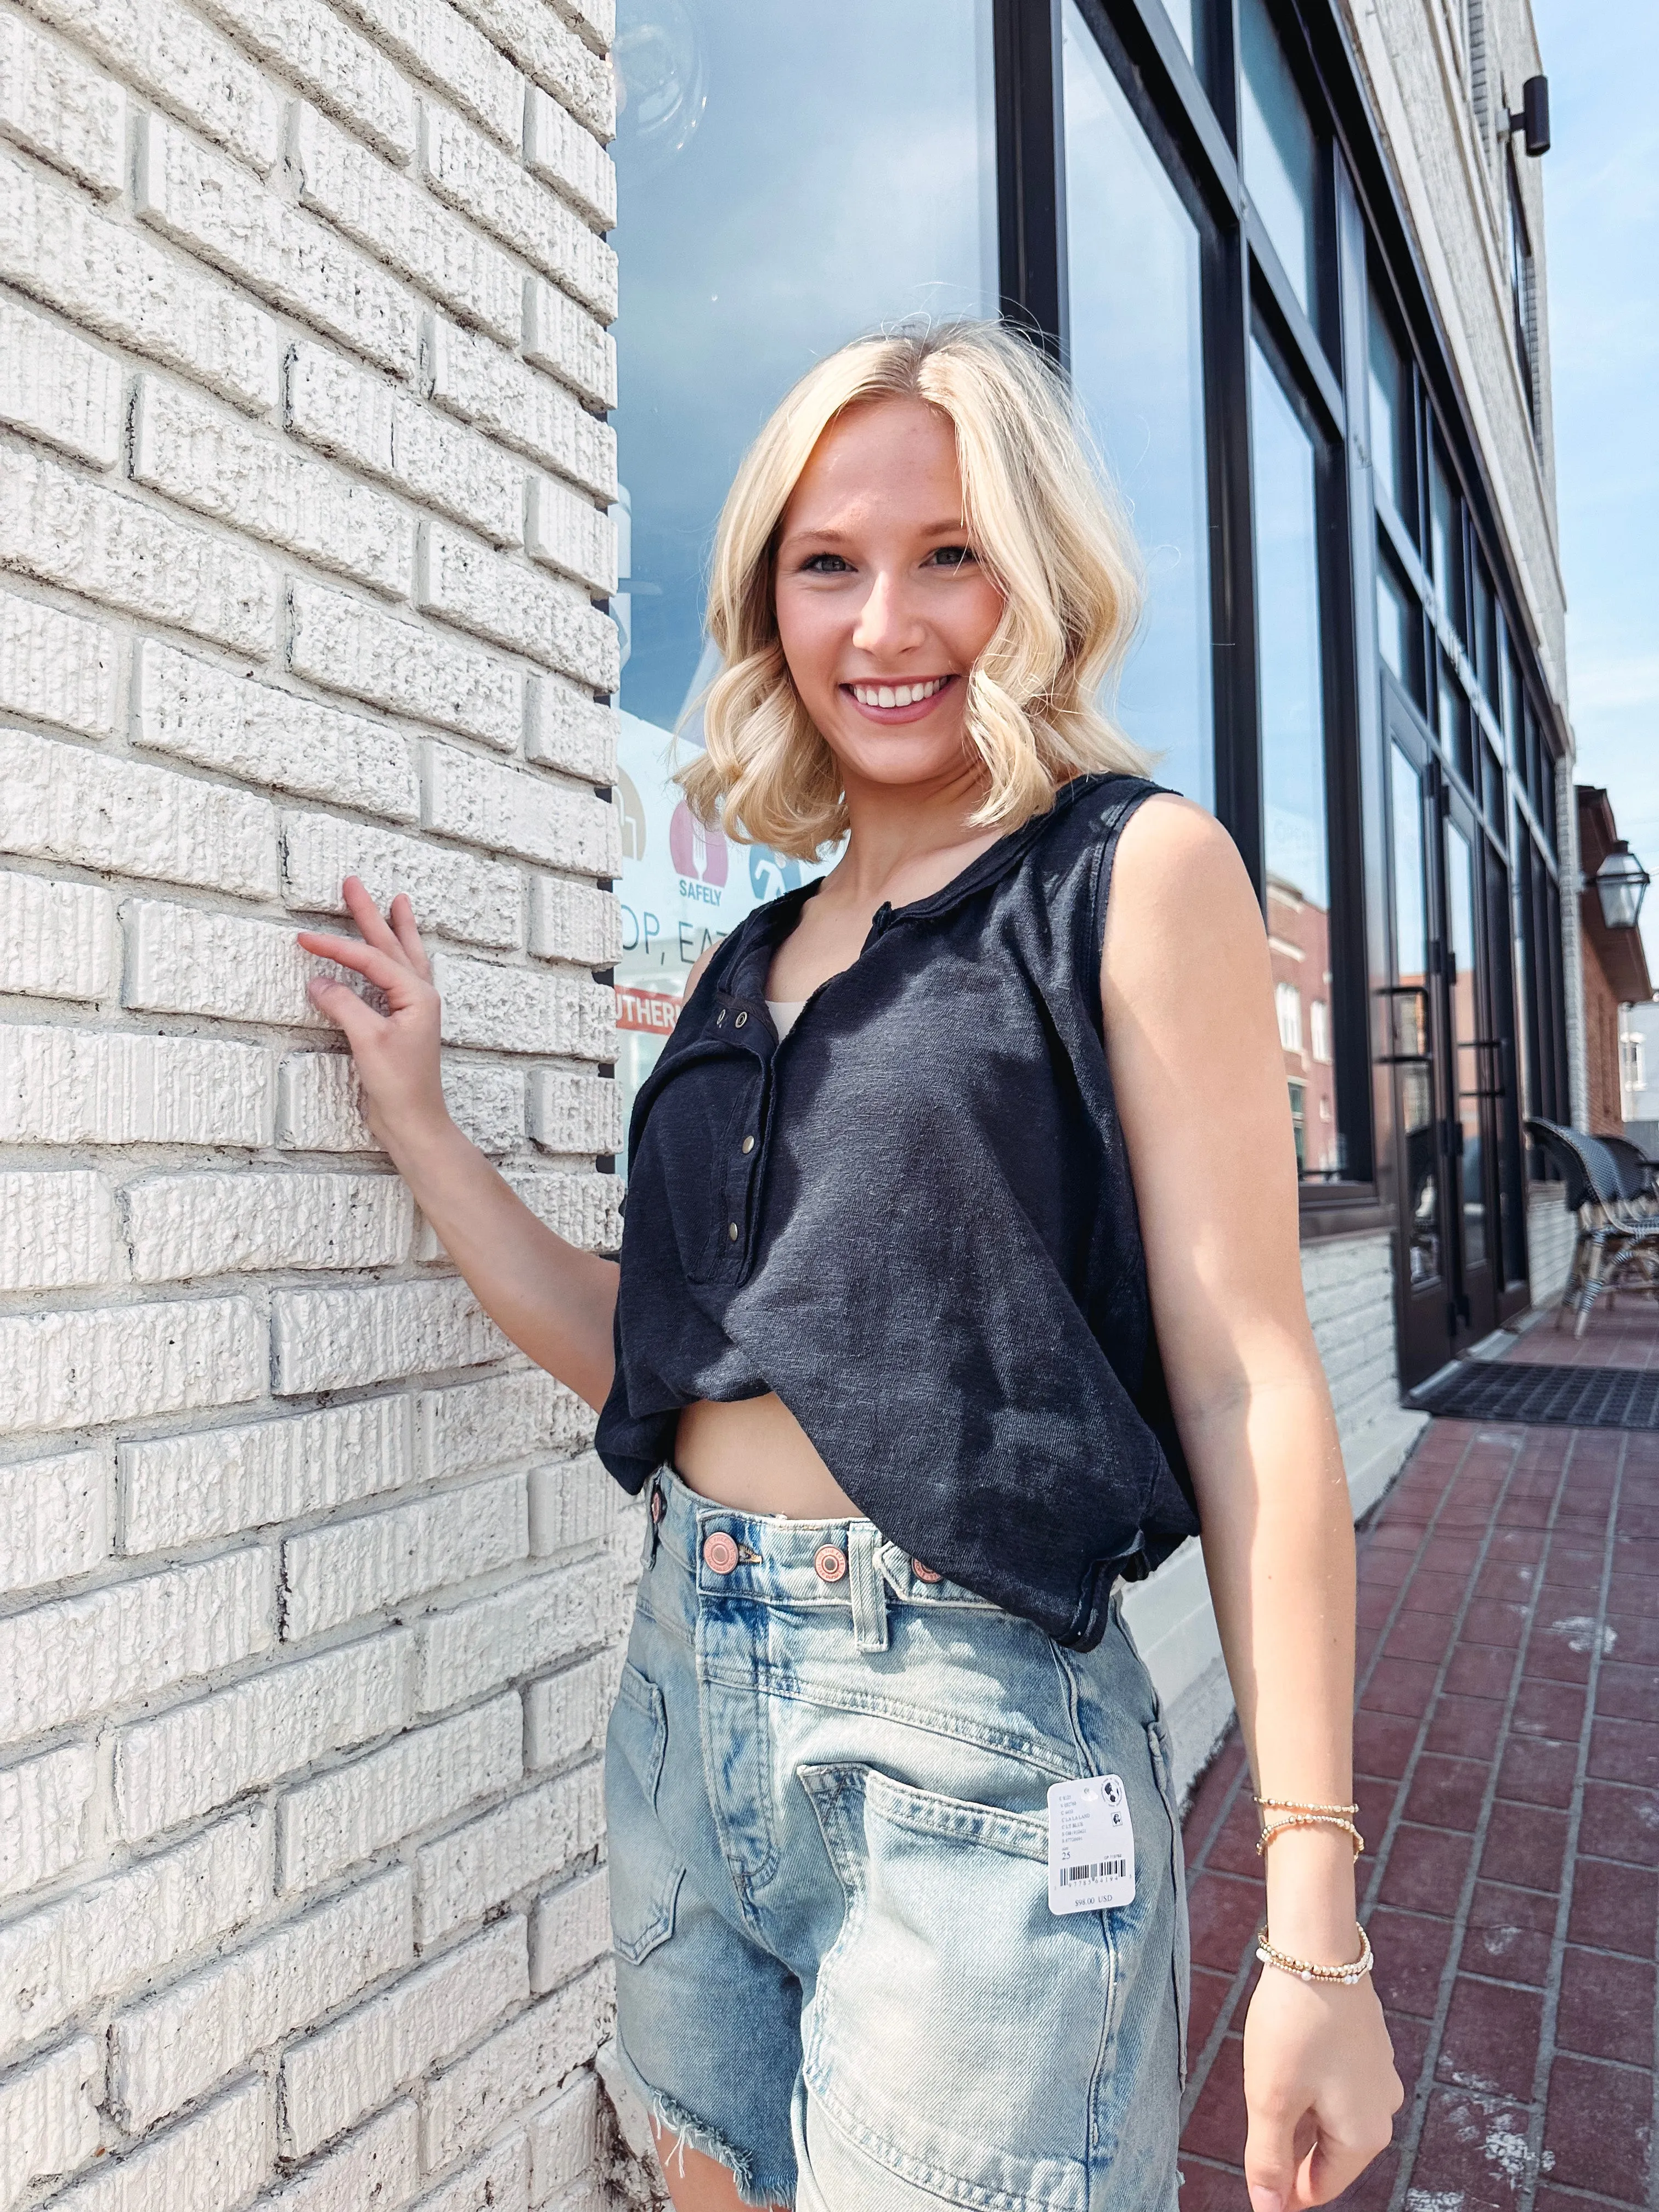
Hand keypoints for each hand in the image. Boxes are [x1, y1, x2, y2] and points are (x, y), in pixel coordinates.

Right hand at [295, 878, 449, 1157]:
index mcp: (416, 995)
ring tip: (397, 901)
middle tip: (354, 883)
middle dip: (372, 914)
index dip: (336, 947)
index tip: (304, 938)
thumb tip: (318, 981)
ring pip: (403, 957)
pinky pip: (399, 977)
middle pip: (393, 945)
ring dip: (396, 928)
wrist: (414, 1121)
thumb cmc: (398, 1085)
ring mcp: (414, 1008)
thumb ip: (344, 1006)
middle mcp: (420, 996)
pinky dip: (395, 957)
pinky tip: (395, 953)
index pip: (371, 959)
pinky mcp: (403, 1023)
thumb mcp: (367, 1041)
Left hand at [1242, 1963, 1402, 2211]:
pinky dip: (1311, 2085)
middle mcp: (1383, 2112)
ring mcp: (1380, 2077)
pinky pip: (1339, 2085)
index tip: (1253, 2172)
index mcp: (1364, 2137)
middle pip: (1328, 2154)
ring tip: (1267, 2084)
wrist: (1319, 1950)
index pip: (1319, 2188)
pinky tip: (1287, 2062)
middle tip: (1255, 2116)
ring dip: (1299, 2113)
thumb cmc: (1294, 2025)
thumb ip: (1269, 2161)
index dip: (1281, 2189)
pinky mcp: (1370, 2048)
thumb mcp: (1271, 2100)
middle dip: (1290, 2146)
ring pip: (1331, 2117)